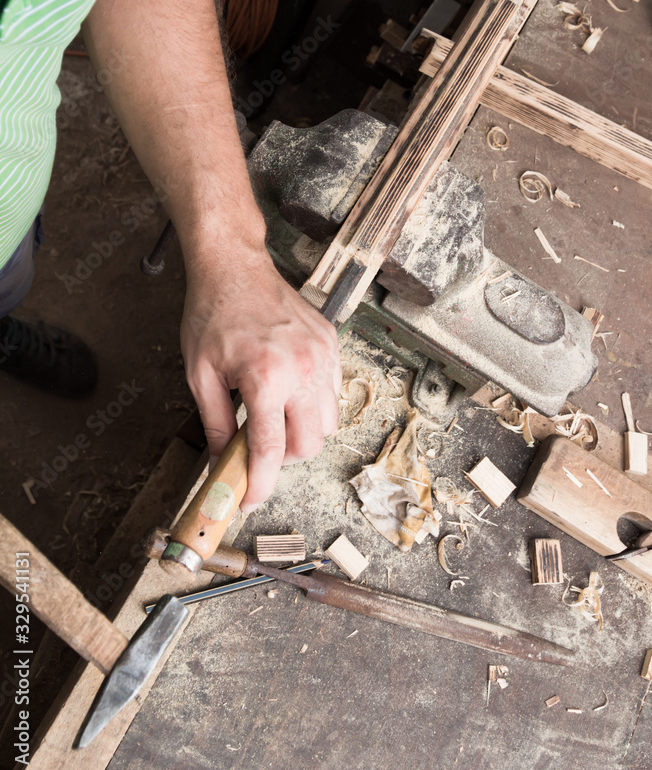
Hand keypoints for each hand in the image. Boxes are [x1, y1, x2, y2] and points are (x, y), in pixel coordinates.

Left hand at [181, 247, 340, 511]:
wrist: (235, 268)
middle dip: (284, 460)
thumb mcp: (200, 375)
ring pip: (328, 423)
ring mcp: (322, 356)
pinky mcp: (332, 345)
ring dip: (302, 433)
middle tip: (259, 449)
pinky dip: (314, 405)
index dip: (259, 484)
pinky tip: (289, 392)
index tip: (250, 501)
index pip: (270, 450)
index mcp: (265, 377)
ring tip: (274, 418)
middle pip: (309, 445)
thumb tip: (222, 463)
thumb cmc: (213, 316)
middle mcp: (302, 369)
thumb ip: (216, 424)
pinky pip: (333, 393)